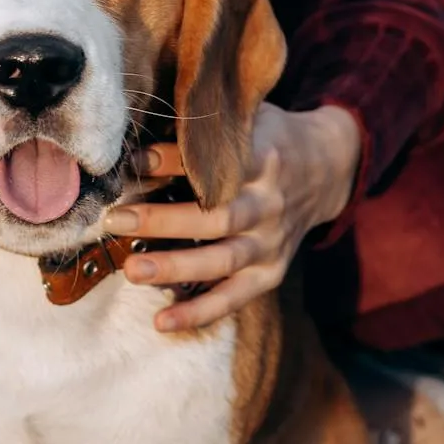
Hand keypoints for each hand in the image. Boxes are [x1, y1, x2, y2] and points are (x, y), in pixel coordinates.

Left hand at [103, 103, 360, 331]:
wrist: (328, 168)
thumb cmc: (267, 140)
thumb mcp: (246, 121)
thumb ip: (204, 132)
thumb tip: (137, 147)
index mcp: (264, 159)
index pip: (217, 164)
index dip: (173, 162)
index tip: (133, 163)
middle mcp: (270, 204)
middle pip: (216, 217)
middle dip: (162, 220)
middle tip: (116, 220)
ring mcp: (272, 243)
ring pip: (221, 260)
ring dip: (174, 267)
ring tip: (131, 270)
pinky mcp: (271, 273)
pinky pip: (233, 298)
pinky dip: (199, 312)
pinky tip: (162, 322)